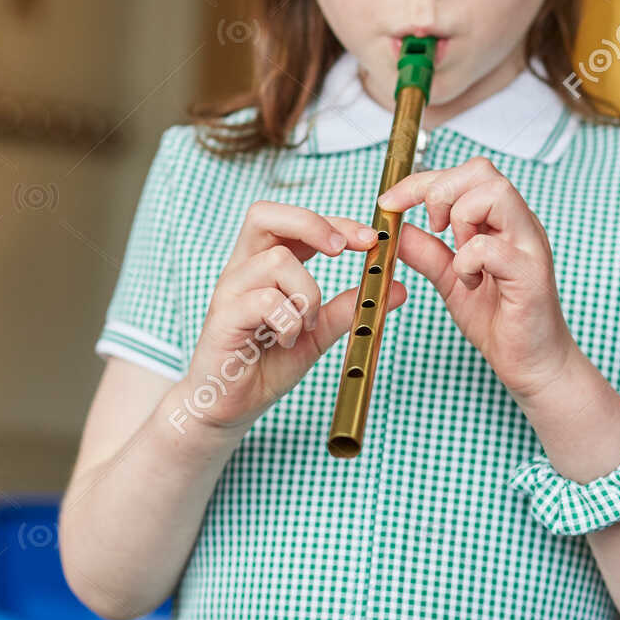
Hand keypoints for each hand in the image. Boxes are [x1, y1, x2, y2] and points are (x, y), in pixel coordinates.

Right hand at [183, 200, 405, 435]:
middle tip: (342, 251)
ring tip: (305, 326)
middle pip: (265, 214)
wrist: (229, 406)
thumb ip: (348, 307)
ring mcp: (229, 291)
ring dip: (306, 293)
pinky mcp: (222, 317)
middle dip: (312, 224)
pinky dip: (289, 321)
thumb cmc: (267, 364)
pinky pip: (265, 300)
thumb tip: (397, 287)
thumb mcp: (317, 332)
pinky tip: (288, 341)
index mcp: (263, 264)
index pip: (294, 221)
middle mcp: (242, 269)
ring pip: (277, 261)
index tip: (370, 241)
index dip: (333, 221)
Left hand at [377, 155, 574, 407]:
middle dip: (440, 191)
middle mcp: (520, 224)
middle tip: (433, 229)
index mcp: (502, 221)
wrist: (533, 365)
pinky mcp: (531, 275)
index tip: (390, 203)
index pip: (466, 173)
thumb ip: (427, 252)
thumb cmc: (500, 321)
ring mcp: (530, 246)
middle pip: (482, 170)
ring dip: (460, 220)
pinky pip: (492, 248)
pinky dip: (468, 262)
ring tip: (458, 258)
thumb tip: (396, 229)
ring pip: (495, 194)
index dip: (422, 181)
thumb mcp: (452, 280)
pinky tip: (470, 284)